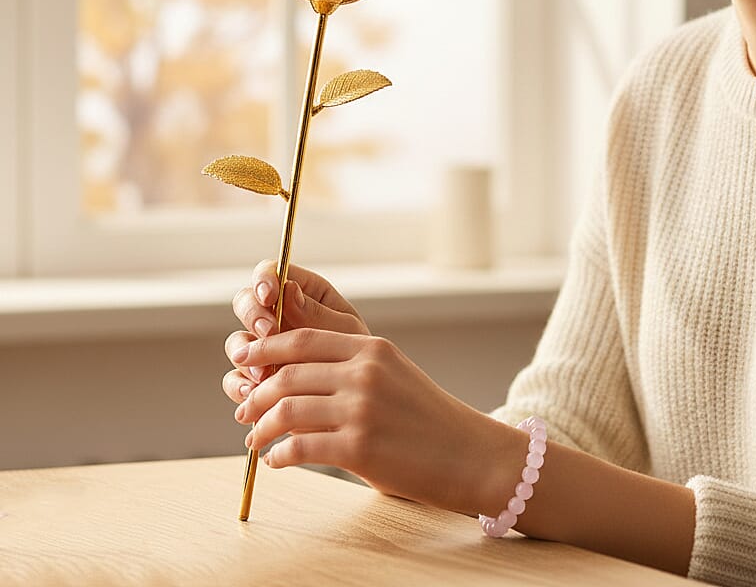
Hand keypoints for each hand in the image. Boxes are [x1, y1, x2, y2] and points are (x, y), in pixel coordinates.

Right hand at [222, 261, 368, 403]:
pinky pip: (234, 378)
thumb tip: (288, 289)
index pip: (271, 272)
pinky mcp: (255, 377)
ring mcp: (263, 347)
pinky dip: (239, 385)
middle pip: (245, 302)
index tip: (269, 295)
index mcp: (302, 293)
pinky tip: (254, 392)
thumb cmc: (358, 357)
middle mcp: (276, 316)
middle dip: (252, 315)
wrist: (356, 397)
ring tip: (264, 373)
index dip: (264, 279)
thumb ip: (317, 313)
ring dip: (245, 353)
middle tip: (269, 332)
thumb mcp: (346, 331)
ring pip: (237, 341)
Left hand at [228, 328, 522, 514]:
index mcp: (372, 349)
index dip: (266, 347)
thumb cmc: (429, 420)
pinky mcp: (358, 447)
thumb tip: (292, 379)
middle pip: (288, 373)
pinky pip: (299, 447)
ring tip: (255, 439)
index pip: (304, 338)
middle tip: (244, 409)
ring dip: (260, 427)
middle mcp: (364, 372)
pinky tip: (278, 460)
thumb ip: (351, 370)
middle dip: (256, 392)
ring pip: (286, 410)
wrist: (469, 454)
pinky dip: (279, 455)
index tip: (245, 359)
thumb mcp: (393, 376)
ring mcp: (361, 408)